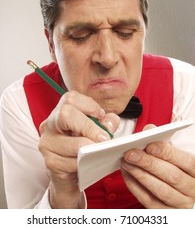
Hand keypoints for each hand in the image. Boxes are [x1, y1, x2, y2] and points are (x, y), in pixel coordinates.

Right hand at [39, 90, 119, 207]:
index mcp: (61, 111)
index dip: (89, 105)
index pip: (71, 98)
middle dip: (89, 126)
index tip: (101, 116)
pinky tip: (88, 163)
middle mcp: (50, 124)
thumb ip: (106, 123)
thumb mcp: (97, 131)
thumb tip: (110, 122)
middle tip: (104, 138)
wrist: (70, 174)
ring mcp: (47, 143)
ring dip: (90, 148)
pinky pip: (70, 162)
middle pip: (65, 113)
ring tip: (100, 151)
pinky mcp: (50, 161)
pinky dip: (84, 163)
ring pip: (71, 143)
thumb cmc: (83, 148)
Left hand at [121, 127, 194, 207]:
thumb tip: (149, 129)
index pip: (186, 161)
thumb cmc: (174, 168)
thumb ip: (162, 141)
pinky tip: (127, 174)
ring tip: (126, 162)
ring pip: (160, 190)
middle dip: (148, 163)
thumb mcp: (173, 154)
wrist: (177, 192)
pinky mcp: (166, 213)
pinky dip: (135, 187)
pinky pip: (149, 201)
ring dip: (140, 175)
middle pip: (171, 176)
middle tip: (130, 154)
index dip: (167, 153)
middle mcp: (192, 189)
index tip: (149, 145)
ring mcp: (181, 204)